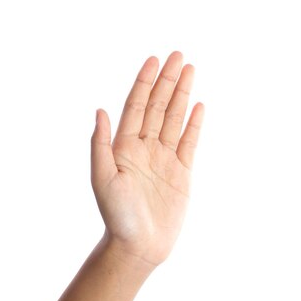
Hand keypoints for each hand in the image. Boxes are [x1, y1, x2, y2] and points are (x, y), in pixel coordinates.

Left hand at [90, 51, 204, 266]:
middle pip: (158, 106)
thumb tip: (100, 110)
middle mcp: (144, 147)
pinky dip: (194, 123)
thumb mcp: (102, 179)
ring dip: (182, 94)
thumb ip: (101, 144)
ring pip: (175, 119)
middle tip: (179, 55)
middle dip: (168, 80)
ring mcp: (164, 158)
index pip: (137, 106)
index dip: (145, 82)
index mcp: (124, 146)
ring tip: (191, 70)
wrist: (139, 246)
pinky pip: (189, 142)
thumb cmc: (116, 216)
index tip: (154, 60)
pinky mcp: (182, 172)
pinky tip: (199, 105)